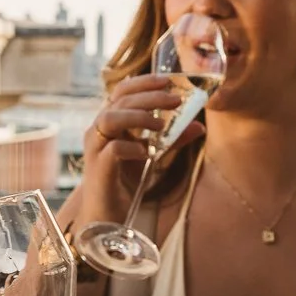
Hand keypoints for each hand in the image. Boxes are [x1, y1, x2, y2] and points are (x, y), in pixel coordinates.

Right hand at [78, 74, 203, 222]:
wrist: (107, 216)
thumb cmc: (126, 182)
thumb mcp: (155, 156)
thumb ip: (173, 140)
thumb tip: (199, 125)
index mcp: (111, 122)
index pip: (122, 91)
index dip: (144, 82)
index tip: (168, 80)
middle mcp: (99, 130)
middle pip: (120, 100)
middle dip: (150, 97)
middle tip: (176, 100)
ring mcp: (96, 148)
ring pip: (110, 118)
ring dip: (138, 116)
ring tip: (161, 125)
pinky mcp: (98, 168)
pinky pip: (113, 149)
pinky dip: (131, 147)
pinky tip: (146, 153)